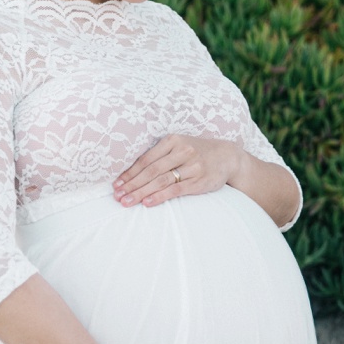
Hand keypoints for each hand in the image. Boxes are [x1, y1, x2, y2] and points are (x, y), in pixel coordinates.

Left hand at [114, 134, 241, 208]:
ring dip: (141, 192)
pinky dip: (160, 196)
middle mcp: (181, 151)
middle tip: (117, 196)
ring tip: (127, 201)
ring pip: (160, 181)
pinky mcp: (199, 181)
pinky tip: (148, 202)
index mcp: (172, 140)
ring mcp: (191, 167)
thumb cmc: (196, 151)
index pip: (145, 159)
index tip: (116, 184)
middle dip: (132, 184)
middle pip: (150, 170)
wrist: (227, 156)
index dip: (130, 172)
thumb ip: (160, 154)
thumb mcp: (179, 145)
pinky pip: (176, 190)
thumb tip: (134, 170)